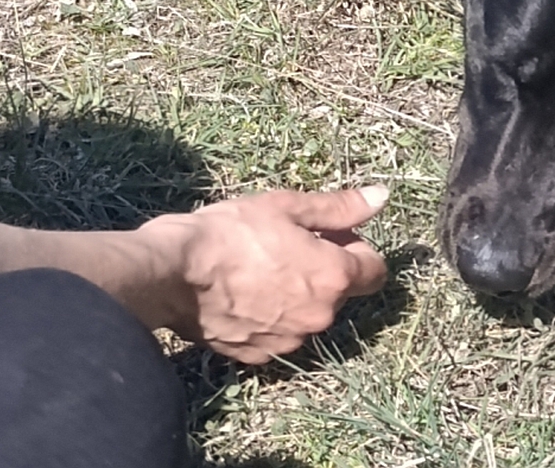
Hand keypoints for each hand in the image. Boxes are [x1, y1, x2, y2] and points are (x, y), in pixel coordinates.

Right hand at [139, 186, 388, 362]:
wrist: (173, 272)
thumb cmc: (232, 231)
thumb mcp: (288, 207)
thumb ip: (340, 207)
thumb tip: (381, 197)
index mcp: (333, 277)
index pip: (375, 270)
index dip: (357, 248)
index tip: (332, 235)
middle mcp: (319, 317)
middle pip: (339, 291)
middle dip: (323, 268)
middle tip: (287, 243)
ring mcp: (289, 342)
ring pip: (308, 313)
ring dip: (297, 293)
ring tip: (258, 267)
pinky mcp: (259, 357)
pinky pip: (278, 333)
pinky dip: (270, 315)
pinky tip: (243, 292)